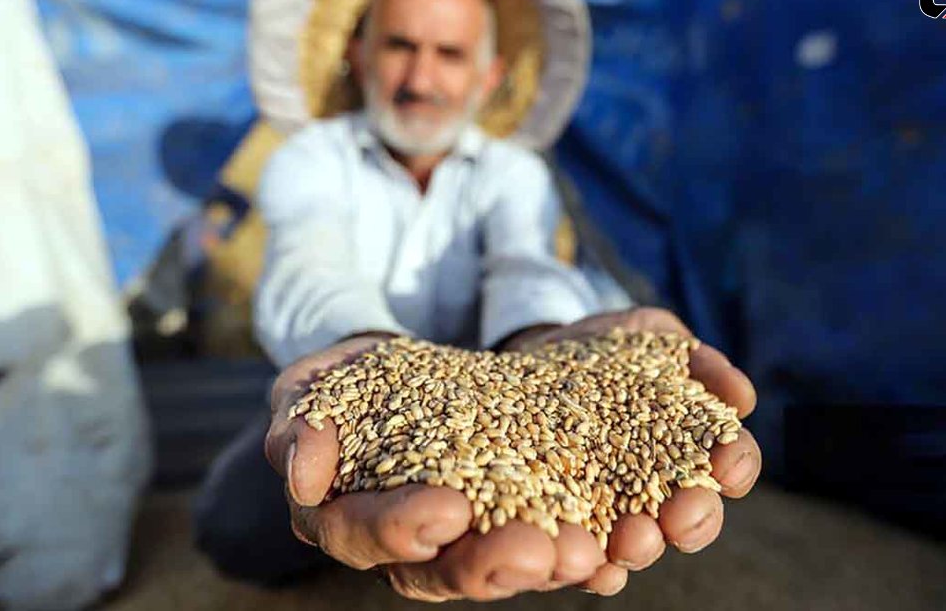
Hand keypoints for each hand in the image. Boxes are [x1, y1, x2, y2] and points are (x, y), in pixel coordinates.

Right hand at [265, 336, 606, 600]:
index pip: (372, 537)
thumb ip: (301, 422)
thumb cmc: (355, 385)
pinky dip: (614, 540)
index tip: (448, 508)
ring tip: (607, 547)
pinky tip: (644, 532)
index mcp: (359, 520)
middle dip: (503, 563)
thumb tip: (301, 473)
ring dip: (570, 561)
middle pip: (458, 573)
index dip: (406, 528)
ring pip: (527, 567)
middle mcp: (426, 548)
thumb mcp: (317, 388)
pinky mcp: (543, 517)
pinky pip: (578, 542)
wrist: (421, 373)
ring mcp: (488, 539)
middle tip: (543, 549)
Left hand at [501, 307, 761, 593]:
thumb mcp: (651, 336)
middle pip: (693, 517)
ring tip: (631, 541)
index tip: (727, 466)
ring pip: (641, 544)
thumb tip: (741, 397)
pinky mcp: (569, 522)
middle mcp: (663, 489)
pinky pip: (585, 556)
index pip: (729, 463)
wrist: (539, 355)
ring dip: (642, 548)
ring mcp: (616, 510)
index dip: (735, 466)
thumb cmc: (609, 349)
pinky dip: (592, 567)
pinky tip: (591, 564)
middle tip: (680, 517)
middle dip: (693, 520)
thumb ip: (699, 362)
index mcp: (694, 447)